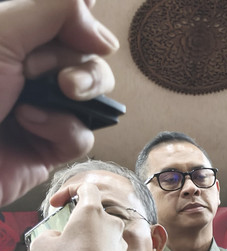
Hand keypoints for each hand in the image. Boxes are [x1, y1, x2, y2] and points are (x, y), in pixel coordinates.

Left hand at [0, 0, 118, 206]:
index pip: (66, 21)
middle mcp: (26, 72)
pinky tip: (30, 125)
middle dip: (79, 63)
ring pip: (94, 96)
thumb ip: (56, 9)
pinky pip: (83, 135)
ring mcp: (40, 110)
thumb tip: (104, 35)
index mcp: (11, 39)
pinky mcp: (47, 148)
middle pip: (88, 58)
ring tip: (55, 95)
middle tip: (47, 73)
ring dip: (79, 92)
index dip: (80, 23)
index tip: (78, 28)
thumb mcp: (3, 31)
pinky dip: (64, 128)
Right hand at [30, 183, 127, 250]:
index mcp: (92, 212)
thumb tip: (55, 238)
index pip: (87, 189)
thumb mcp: (42, 246)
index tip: (57, 203)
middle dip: (79, 227)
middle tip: (64, 242)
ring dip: (88, 245)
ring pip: (102, 238)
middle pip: (95, 217)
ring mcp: (121, 242)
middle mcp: (112, 223)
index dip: (70, 191)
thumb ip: (48, 236)